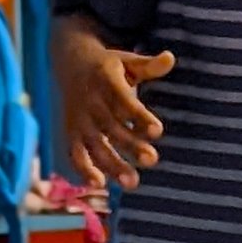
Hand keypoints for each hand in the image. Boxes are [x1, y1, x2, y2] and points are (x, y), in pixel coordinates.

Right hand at [59, 31, 174, 188]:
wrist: (70, 62)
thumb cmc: (109, 66)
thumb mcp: (127, 61)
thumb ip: (149, 65)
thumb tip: (170, 57)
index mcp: (106, 81)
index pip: (123, 101)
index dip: (139, 116)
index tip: (157, 131)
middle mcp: (91, 102)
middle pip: (111, 127)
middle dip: (131, 145)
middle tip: (152, 160)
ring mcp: (80, 120)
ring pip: (95, 145)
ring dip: (112, 164)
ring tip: (132, 182)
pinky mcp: (72, 133)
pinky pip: (75, 153)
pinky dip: (83, 169)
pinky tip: (100, 185)